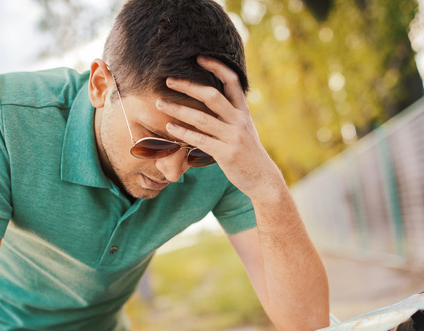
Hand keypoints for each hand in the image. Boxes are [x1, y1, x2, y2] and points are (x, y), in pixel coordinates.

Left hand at [156, 56, 284, 202]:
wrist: (263, 179)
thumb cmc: (248, 154)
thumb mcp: (244, 129)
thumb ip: (230, 115)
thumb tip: (209, 102)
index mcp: (243, 111)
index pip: (232, 81)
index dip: (216, 67)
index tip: (199, 58)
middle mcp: (239, 121)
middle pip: (211, 96)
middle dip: (188, 86)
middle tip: (168, 81)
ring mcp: (233, 137)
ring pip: (202, 118)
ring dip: (178, 110)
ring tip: (160, 104)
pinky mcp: (226, 154)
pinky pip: (200, 140)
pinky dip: (183, 133)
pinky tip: (170, 128)